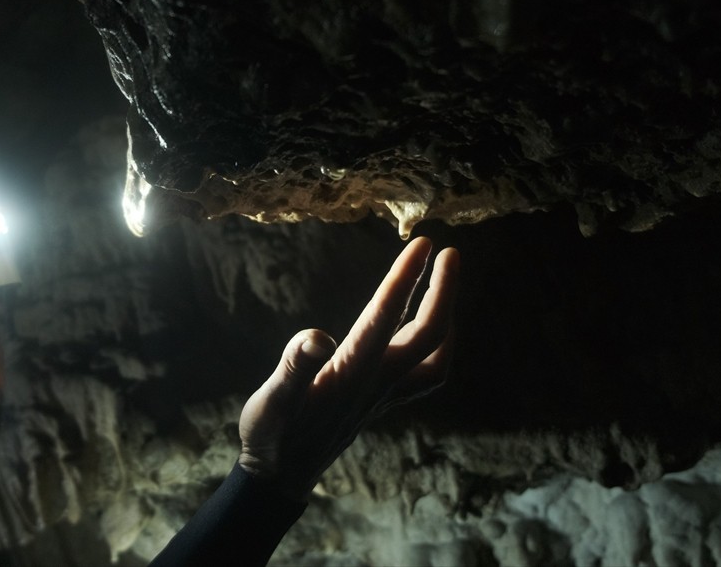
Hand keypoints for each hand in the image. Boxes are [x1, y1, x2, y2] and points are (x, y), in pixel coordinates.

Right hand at [237, 237, 460, 499]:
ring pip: (435, 357)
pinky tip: (427, 332)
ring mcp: (383, 395)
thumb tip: (316, 337)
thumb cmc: (272, 435)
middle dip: (443, 291)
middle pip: (428, 335)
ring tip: (446, 284)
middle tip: (449, 251)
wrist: (282, 477)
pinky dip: (437, 348)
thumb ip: (293, 367)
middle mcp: (376, 383)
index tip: (421, 244)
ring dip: (447, 319)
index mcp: (351, 374)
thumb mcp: (272, 401)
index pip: (385, 317)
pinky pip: (425, 374)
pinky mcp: (381, 401)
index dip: (405, 279)